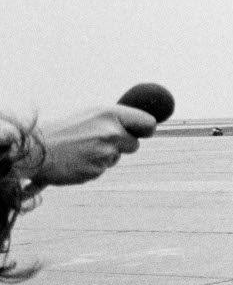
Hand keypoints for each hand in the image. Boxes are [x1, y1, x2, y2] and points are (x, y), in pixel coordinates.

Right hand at [20, 106, 157, 189]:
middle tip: (96, 142)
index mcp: (109, 114)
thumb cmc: (61, 131)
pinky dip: (91, 167)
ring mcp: (105, 152)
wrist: (33, 150)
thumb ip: (114, 120)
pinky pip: (102, 170)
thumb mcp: (89, 116)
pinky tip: (75, 161)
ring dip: (103, 157)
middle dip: (121, 146)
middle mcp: (111, 131)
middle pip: (134, 145)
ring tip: (79, 150)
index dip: (146, 130)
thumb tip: (141, 126)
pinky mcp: (96, 169)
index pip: (147, 123)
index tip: (143, 133)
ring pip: (115, 158)